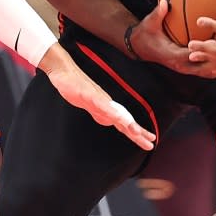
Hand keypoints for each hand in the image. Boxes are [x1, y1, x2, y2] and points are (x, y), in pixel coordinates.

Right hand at [38, 44, 155, 150]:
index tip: (150, 139)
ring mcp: (98, 99)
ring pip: (115, 113)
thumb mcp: (91, 105)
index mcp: (108, 108)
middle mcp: (106, 104)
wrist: (65, 72)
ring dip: (127, 123)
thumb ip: (101, 113)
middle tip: (151, 143)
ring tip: (138, 133)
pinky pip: (101, 105)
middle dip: (138, 133)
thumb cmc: (77, 87)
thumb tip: (111, 122)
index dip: (137, 131)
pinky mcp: (88, 95)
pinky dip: (110, 112)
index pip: (125, 122)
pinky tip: (116, 118)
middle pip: (125, 120)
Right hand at [124, 0, 207, 75]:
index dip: (202, 50)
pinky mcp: (190, 68)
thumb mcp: (149, 22)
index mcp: (171, 55)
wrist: (140, 47)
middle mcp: (181, 65)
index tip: (215, 43)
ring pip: (208, 73)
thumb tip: (165, 2)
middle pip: (203, 69)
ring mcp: (186, 68)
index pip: (188, 54)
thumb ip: (158, 13)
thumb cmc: (146, 33)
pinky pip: (207, 71)